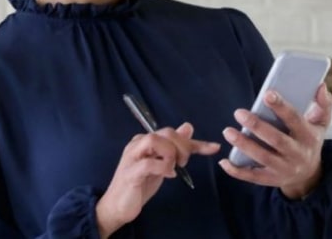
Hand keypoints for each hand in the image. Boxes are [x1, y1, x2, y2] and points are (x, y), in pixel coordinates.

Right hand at [96, 123, 219, 237]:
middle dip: (182, 147)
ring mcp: (132, 156)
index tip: (213, 148)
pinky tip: (168, 175)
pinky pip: (149, 163)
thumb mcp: (163, 165)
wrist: (118, 205)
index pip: (173, 133)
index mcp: (145, 140)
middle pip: (166, 132)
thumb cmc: (140, 184)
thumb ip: (174, 148)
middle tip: (183, 163)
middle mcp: (138, 144)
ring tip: (173, 168)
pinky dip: (163, 167)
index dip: (195, 142)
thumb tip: (188, 127)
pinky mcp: (130, 172)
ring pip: (154, 140)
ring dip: (170, 154)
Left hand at [219, 83, 331, 198]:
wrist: (309, 174)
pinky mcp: (271, 180)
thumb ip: (324, 104)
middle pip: (276, 140)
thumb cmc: (310, 140)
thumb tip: (320, 86)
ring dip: (244, 145)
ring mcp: (284, 169)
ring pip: (262, 157)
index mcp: (308, 137)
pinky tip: (224, 161)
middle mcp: (297, 154)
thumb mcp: (321, 123)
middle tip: (239, 112)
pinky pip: (252, 177)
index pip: (295, 120)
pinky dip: (237, 171)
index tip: (267, 94)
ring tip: (228, 131)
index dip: (281, 107)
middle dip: (257, 126)